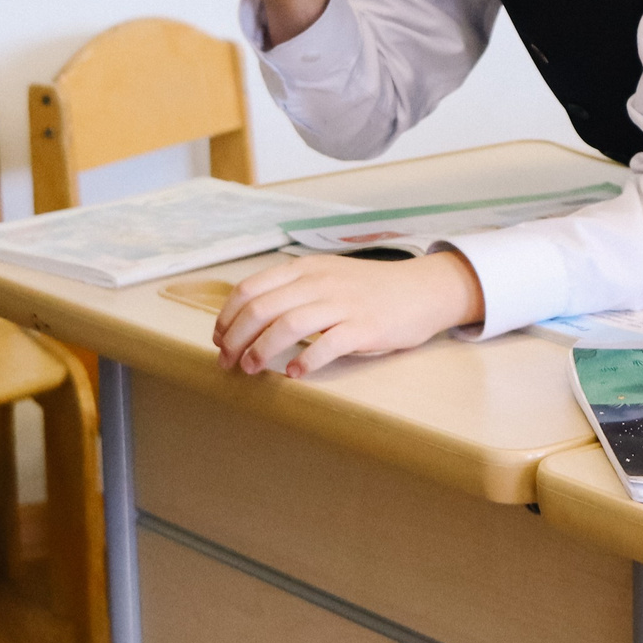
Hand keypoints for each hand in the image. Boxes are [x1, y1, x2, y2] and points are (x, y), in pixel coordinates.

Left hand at [212, 251, 486, 377]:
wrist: (423, 289)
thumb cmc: (370, 289)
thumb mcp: (327, 276)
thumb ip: (293, 290)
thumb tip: (249, 318)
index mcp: (305, 268)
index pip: (250, 289)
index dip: (227, 318)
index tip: (219, 339)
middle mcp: (320, 282)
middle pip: (261, 309)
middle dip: (235, 339)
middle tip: (227, 362)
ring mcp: (343, 303)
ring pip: (287, 325)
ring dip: (261, 351)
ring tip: (251, 369)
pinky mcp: (364, 327)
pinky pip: (327, 345)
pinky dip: (305, 361)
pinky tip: (294, 373)